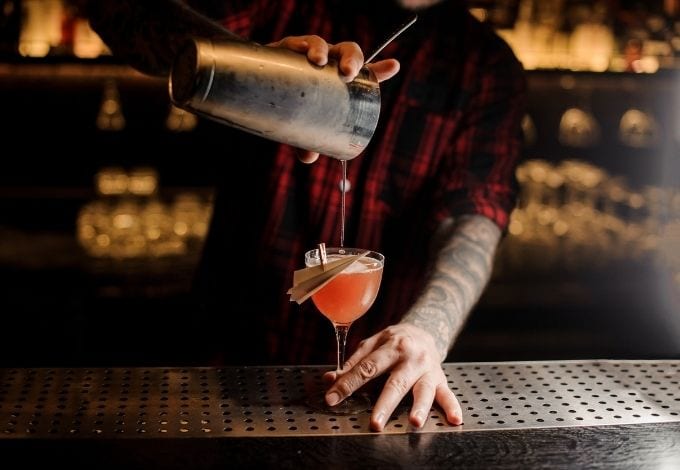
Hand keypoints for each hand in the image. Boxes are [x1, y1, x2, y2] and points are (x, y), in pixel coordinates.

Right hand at [267, 35, 399, 162]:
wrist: (261, 93)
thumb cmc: (292, 111)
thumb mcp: (305, 128)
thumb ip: (309, 142)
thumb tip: (307, 158)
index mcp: (339, 79)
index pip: (364, 73)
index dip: (380, 69)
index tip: (393, 66)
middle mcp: (327, 63)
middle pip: (347, 53)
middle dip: (352, 59)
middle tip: (347, 74)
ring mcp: (307, 55)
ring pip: (321, 44)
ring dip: (322, 49)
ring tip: (319, 60)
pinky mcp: (284, 52)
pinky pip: (294, 43)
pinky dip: (298, 45)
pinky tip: (301, 50)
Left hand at [323, 324, 462, 431]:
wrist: (425, 330)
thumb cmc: (394, 341)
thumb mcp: (372, 345)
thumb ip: (353, 363)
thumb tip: (330, 379)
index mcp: (391, 346)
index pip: (367, 368)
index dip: (348, 383)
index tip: (333, 398)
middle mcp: (411, 357)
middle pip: (395, 383)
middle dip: (384, 404)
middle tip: (375, 423)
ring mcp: (427, 369)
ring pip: (423, 390)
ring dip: (419, 407)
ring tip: (414, 422)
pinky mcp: (441, 379)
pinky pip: (448, 394)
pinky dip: (452, 407)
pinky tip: (454, 420)